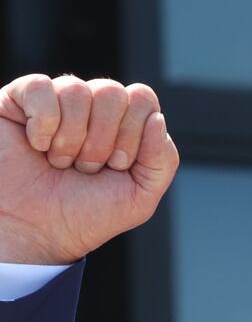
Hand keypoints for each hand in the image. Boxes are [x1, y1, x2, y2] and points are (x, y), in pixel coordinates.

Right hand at [0, 74, 178, 264]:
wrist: (32, 233)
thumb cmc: (84, 215)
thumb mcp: (140, 197)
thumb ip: (163, 160)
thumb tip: (157, 117)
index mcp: (124, 124)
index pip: (142, 98)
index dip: (133, 134)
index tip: (117, 166)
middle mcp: (91, 107)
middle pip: (112, 92)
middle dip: (102, 140)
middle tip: (86, 167)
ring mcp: (56, 101)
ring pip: (77, 90)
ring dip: (71, 138)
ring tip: (60, 162)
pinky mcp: (18, 100)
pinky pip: (40, 87)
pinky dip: (43, 124)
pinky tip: (37, 145)